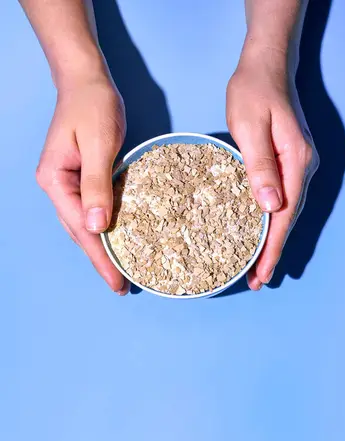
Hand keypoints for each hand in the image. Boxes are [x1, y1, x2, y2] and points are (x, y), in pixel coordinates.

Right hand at [36, 74, 129, 294]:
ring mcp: (66, 185)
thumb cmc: (93, 106)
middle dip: (101, 260)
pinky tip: (117, 241)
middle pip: (79, 232)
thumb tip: (96, 227)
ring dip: (102, 249)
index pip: (81, 228)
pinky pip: (92, 211)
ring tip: (120, 272)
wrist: (87, 82)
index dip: (100, 256)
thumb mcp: (99, 144)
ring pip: (84, 225)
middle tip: (121, 286)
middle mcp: (57, 187)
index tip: (117, 281)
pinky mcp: (80, 180)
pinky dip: (104, 229)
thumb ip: (97, 185)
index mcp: (55, 181)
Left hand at [227, 43, 318, 289]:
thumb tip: (272, 207)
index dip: (273, 248)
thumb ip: (260, 166)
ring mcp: (298, 166)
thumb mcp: (250, 127)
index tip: (261, 274)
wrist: (266, 67)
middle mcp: (303, 168)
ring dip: (272, 240)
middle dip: (272, 252)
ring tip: (256, 267)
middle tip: (256, 281)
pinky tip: (260, 233)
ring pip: (286, 212)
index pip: (284, 216)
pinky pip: (282, 199)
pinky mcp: (289, 163)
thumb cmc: (253, 92)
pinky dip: (270, 221)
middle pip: (288, 219)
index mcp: (296, 162)